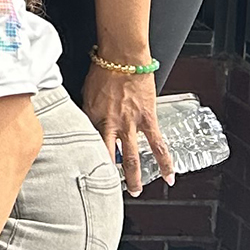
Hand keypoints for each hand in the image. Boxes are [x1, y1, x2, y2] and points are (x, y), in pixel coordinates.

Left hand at [82, 60, 167, 193]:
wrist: (123, 57)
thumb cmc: (103, 70)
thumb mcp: (85, 92)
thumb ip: (86, 111)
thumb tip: (81, 122)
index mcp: (91, 117)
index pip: (85, 145)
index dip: (83, 162)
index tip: (81, 176)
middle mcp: (109, 124)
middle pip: (106, 157)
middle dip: (106, 176)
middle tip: (106, 193)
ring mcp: (130, 124)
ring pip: (131, 157)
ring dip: (133, 176)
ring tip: (135, 191)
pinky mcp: (148, 120)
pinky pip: (158, 146)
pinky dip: (165, 163)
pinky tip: (169, 177)